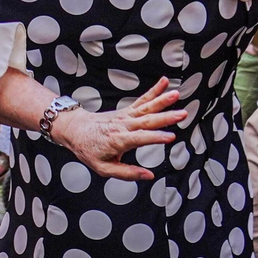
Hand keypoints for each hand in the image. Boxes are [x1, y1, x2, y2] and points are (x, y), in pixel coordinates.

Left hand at [47, 78, 186, 181]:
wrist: (74, 130)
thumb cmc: (88, 149)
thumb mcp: (103, 168)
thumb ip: (126, 173)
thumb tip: (149, 176)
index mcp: (118, 141)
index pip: (140, 138)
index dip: (155, 138)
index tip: (171, 137)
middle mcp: (123, 126)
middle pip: (147, 121)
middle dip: (166, 118)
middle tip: (182, 114)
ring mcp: (125, 116)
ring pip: (146, 108)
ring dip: (162, 100)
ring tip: (176, 94)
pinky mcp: (126, 111)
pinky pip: (142, 100)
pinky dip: (154, 91)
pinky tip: (164, 82)